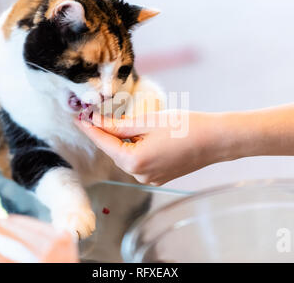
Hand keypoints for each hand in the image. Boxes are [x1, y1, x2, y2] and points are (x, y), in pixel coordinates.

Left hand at [75, 110, 237, 184]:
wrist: (215, 140)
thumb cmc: (185, 126)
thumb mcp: (148, 121)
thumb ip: (118, 125)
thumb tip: (96, 121)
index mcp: (134, 160)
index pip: (103, 142)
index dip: (89, 128)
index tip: (77, 117)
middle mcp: (139, 174)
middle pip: (114, 151)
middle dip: (106, 133)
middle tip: (97, 115)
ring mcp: (150, 178)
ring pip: (127, 156)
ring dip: (122, 141)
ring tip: (123, 123)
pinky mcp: (159, 177)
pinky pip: (139, 162)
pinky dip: (135, 148)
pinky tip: (141, 136)